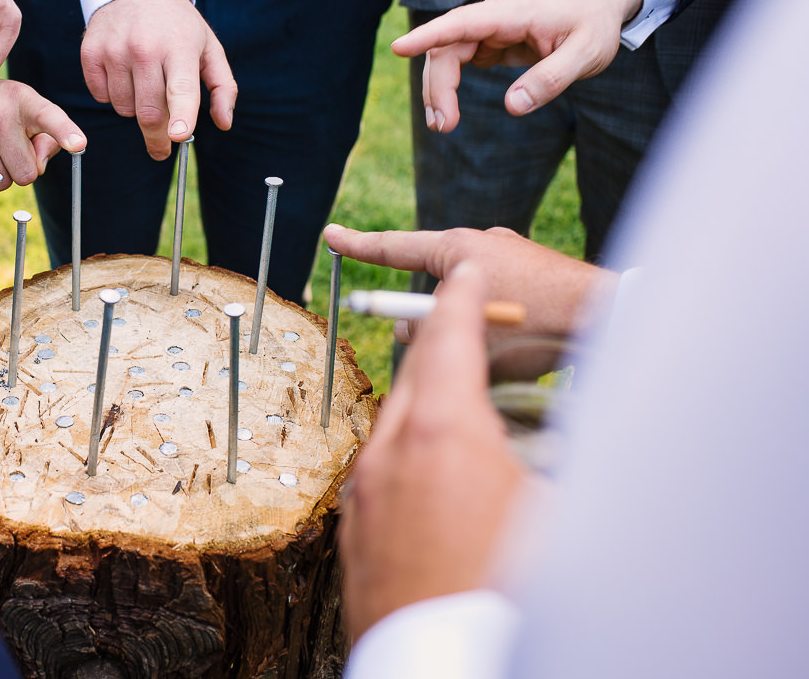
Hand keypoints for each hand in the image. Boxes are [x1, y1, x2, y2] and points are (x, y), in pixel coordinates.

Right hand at [0, 76, 85, 195]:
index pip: (49, 117)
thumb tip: (41, 162)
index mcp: (23, 99)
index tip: (78, 145)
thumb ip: (45, 135)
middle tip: (3, 150)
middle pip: (27, 174)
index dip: (65, 133)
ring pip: (1, 184)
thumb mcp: (20, 108)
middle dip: (18, 170)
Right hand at [81, 0, 236, 159]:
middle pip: (149, 112)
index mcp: (179, 47)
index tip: (179, 137)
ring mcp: (114, 50)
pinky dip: (114, 96)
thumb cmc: (177, 25)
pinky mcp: (90, 53)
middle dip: (158, 138)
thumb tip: (224, 123)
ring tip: (145, 85)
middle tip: (163, 147)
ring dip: (136, 110)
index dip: (181, 115)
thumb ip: (222, 86)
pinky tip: (123, 74)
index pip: (180, 87)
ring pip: (124, 109)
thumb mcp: (208, 47)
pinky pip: (102, 96)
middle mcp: (144, 48)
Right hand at [324, 223, 617, 344]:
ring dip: (470, 322)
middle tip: (443, 342)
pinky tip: (524, 341)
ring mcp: (510, 253)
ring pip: (466, 294)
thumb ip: (426, 332)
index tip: (332, 234)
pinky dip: (499, 320)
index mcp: (458, 248)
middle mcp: (481, 242)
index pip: (394, 247)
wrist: (609, 316)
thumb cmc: (536, 326)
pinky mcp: (534, 269)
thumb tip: (409, 328)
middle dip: (430, 314)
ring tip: (503, 349)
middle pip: (431, 281)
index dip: (359, 246)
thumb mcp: (467, 335)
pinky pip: (498, 295)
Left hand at [340, 263, 525, 638]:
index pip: (451, 338)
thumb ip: (550, 458)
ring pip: (393, 423)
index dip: (462, 297)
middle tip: (462, 333)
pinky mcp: (353, 526)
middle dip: (439, 347)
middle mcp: (391, 450)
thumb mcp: (556, 514)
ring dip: (423, 407)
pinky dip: (406, 454)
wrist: (441, 662)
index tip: (466, 270)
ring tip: (460, 418)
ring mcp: (364, 490)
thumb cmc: (506, 595)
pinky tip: (435, 481)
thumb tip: (556, 440)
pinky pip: (379, 468)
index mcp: (444, 433)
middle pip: (414, 375)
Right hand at [391, 0, 643, 130]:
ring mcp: (488, 29)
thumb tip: (513, 106)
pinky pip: (457, 61)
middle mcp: (493, 18)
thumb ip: (552, 78)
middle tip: (443, 126)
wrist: (599, 2)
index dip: (429, 35)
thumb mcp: (588, 54)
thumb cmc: (595, 23)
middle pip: (447, 46)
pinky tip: (447, 111)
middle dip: (438, 86)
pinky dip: (447, 88)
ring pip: (446, 56)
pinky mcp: (489, 42)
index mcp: (514, 13)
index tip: (399, 48)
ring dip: (438, 90)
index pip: (462, 22)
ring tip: (441, 125)